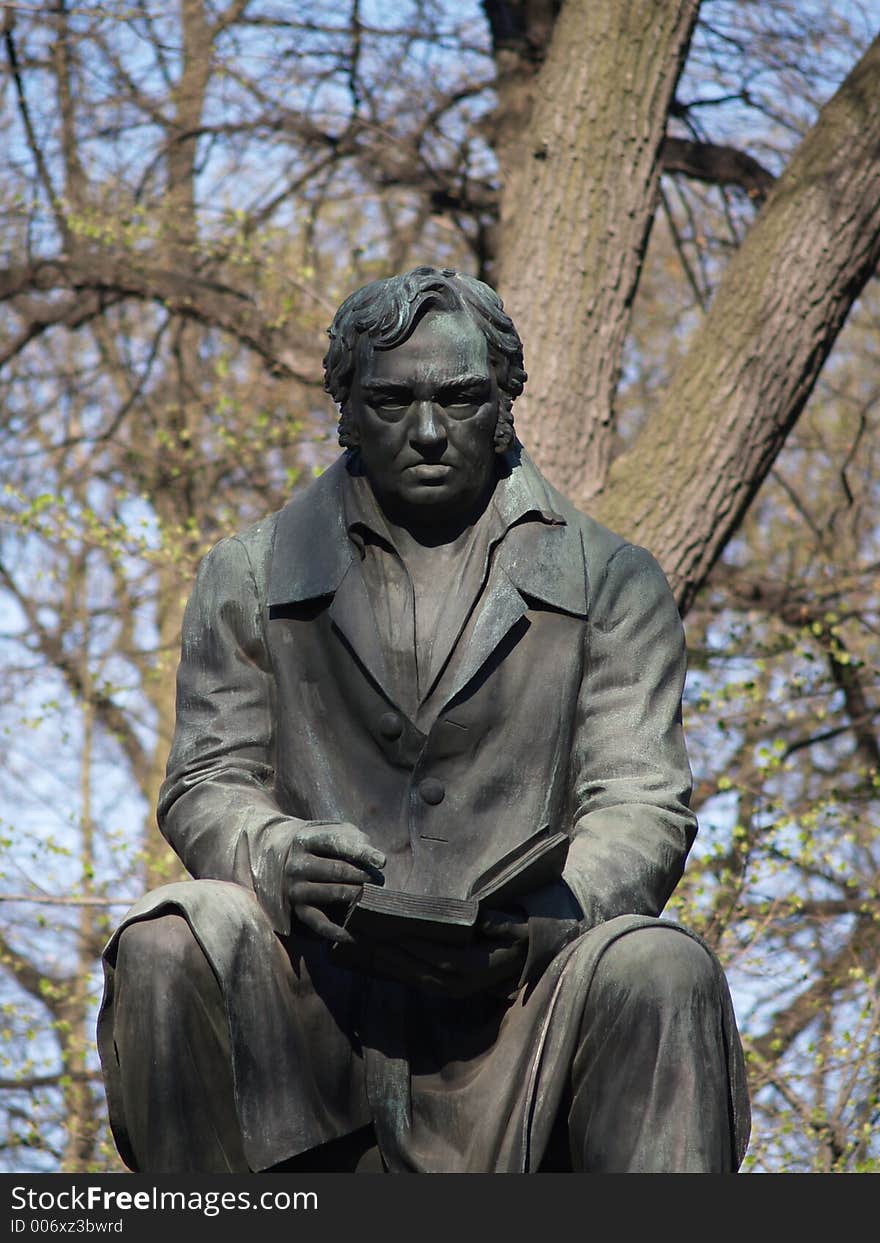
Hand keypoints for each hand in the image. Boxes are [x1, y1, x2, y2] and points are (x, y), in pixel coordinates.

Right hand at [286, 822, 384, 942]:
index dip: (361, 852)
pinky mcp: (298, 910)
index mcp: (305, 840)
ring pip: (333, 893)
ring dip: (358, 895)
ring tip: (373, 895)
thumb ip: (355, 841)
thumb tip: (378, 861)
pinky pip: (320, 924)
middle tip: (380, 880)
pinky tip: (356, 935)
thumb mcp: (334, 833)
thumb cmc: (322, 845)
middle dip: (364, 875)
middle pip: (337, 870)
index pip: (335, 843)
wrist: (286, 860)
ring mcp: (295, 889)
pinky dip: (338, 932)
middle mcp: (296, 865)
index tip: (382, 862)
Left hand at [368, 908, 528, 997]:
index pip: (444, 959)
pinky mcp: (449, 989)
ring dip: (395, 967)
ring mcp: (457, 990)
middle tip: (371, 941)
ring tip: (371, 950)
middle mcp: (465, 984)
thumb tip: (480, 920)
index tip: (395, 934)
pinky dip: (403, 973)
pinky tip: (385, 962)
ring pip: (420, 981)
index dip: (419, 949)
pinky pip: (422, 983)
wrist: (525, 957)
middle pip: (425, 973)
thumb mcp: (514, 926)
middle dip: (397, 958)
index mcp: (480, 967)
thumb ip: (498, 923)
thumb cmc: (517, 935)